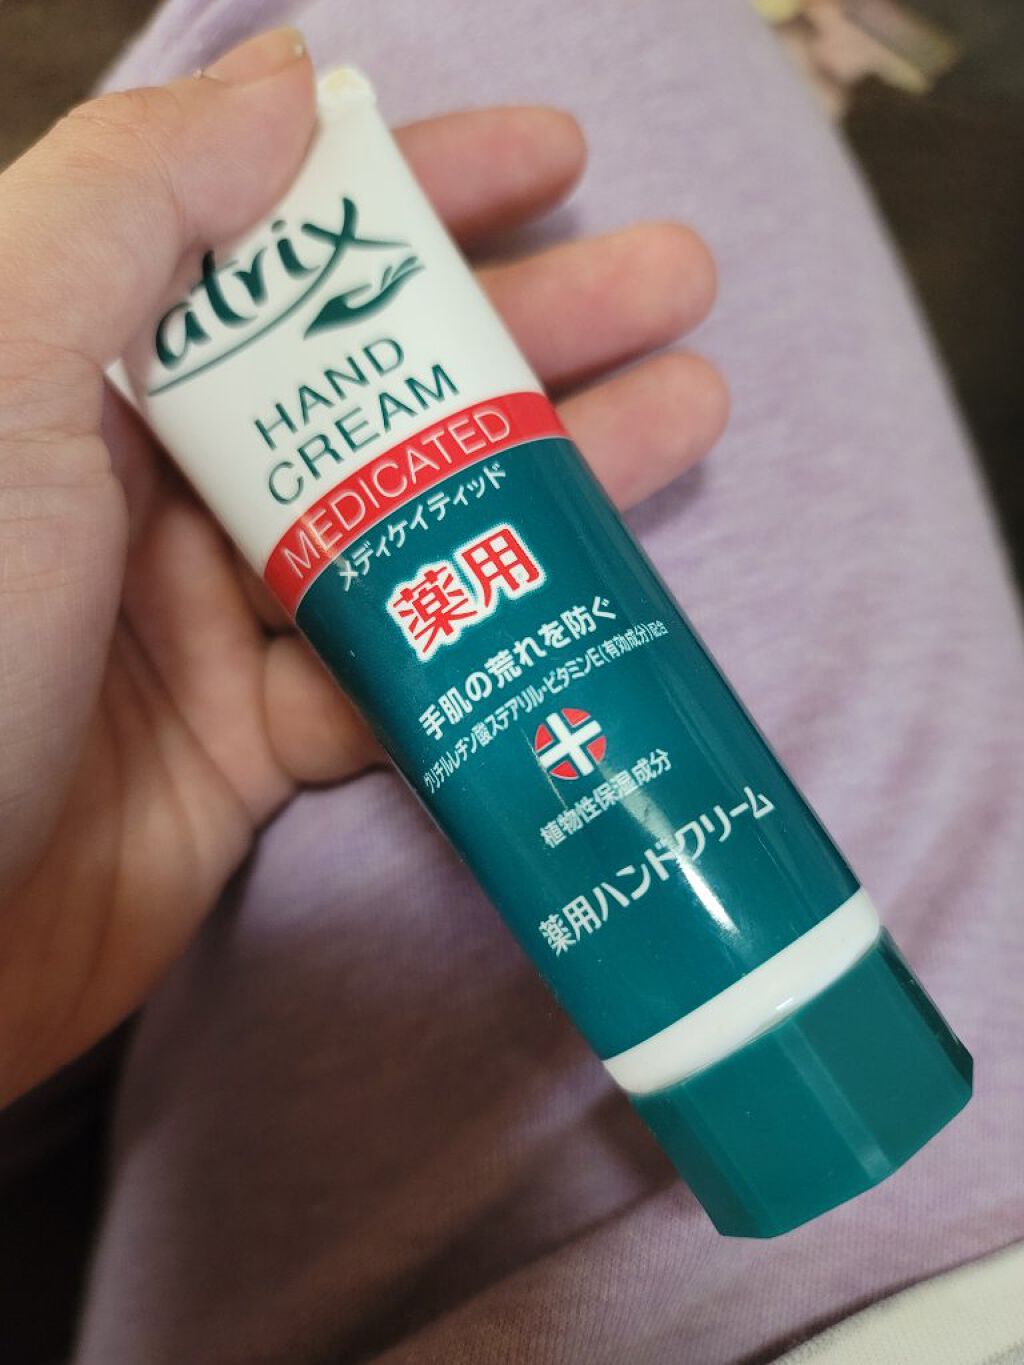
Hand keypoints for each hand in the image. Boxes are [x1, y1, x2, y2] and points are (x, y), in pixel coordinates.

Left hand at [0, 28, 726, 1103]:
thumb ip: (131, 207)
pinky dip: (491, 638)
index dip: (422, 191)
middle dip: (533, 323)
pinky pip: (397, 675)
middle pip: (378, 383)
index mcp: (88, 374)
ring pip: (417, 525)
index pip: (282, 246)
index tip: (555, 159)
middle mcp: (155, 487)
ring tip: (692, 407)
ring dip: (553, 468)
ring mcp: (211, 620)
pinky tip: (587, 602)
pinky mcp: (256, 743)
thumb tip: (287, 85)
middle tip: (676, 279)